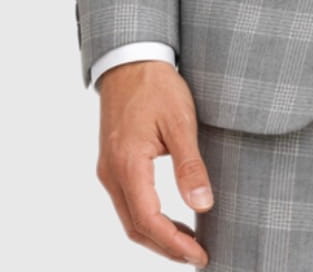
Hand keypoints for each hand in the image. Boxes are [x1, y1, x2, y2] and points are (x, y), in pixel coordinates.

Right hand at [97, 60, 213, 265]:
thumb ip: (190, 165)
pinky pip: (127, 203)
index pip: (148, 221)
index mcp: (128, 165)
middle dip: (166, 247)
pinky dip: (148, 219)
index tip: (199, 256)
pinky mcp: (113, 164)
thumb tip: (203, 205)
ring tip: (188, 244)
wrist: (130, 60)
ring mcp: (109, 169)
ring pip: (129, 218)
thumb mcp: (180, 122)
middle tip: (197, 256)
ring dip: (157, 236)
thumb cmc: (156, 85)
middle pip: (135, 227)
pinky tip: (171, 219)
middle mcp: (112, 173)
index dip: (174, 245)